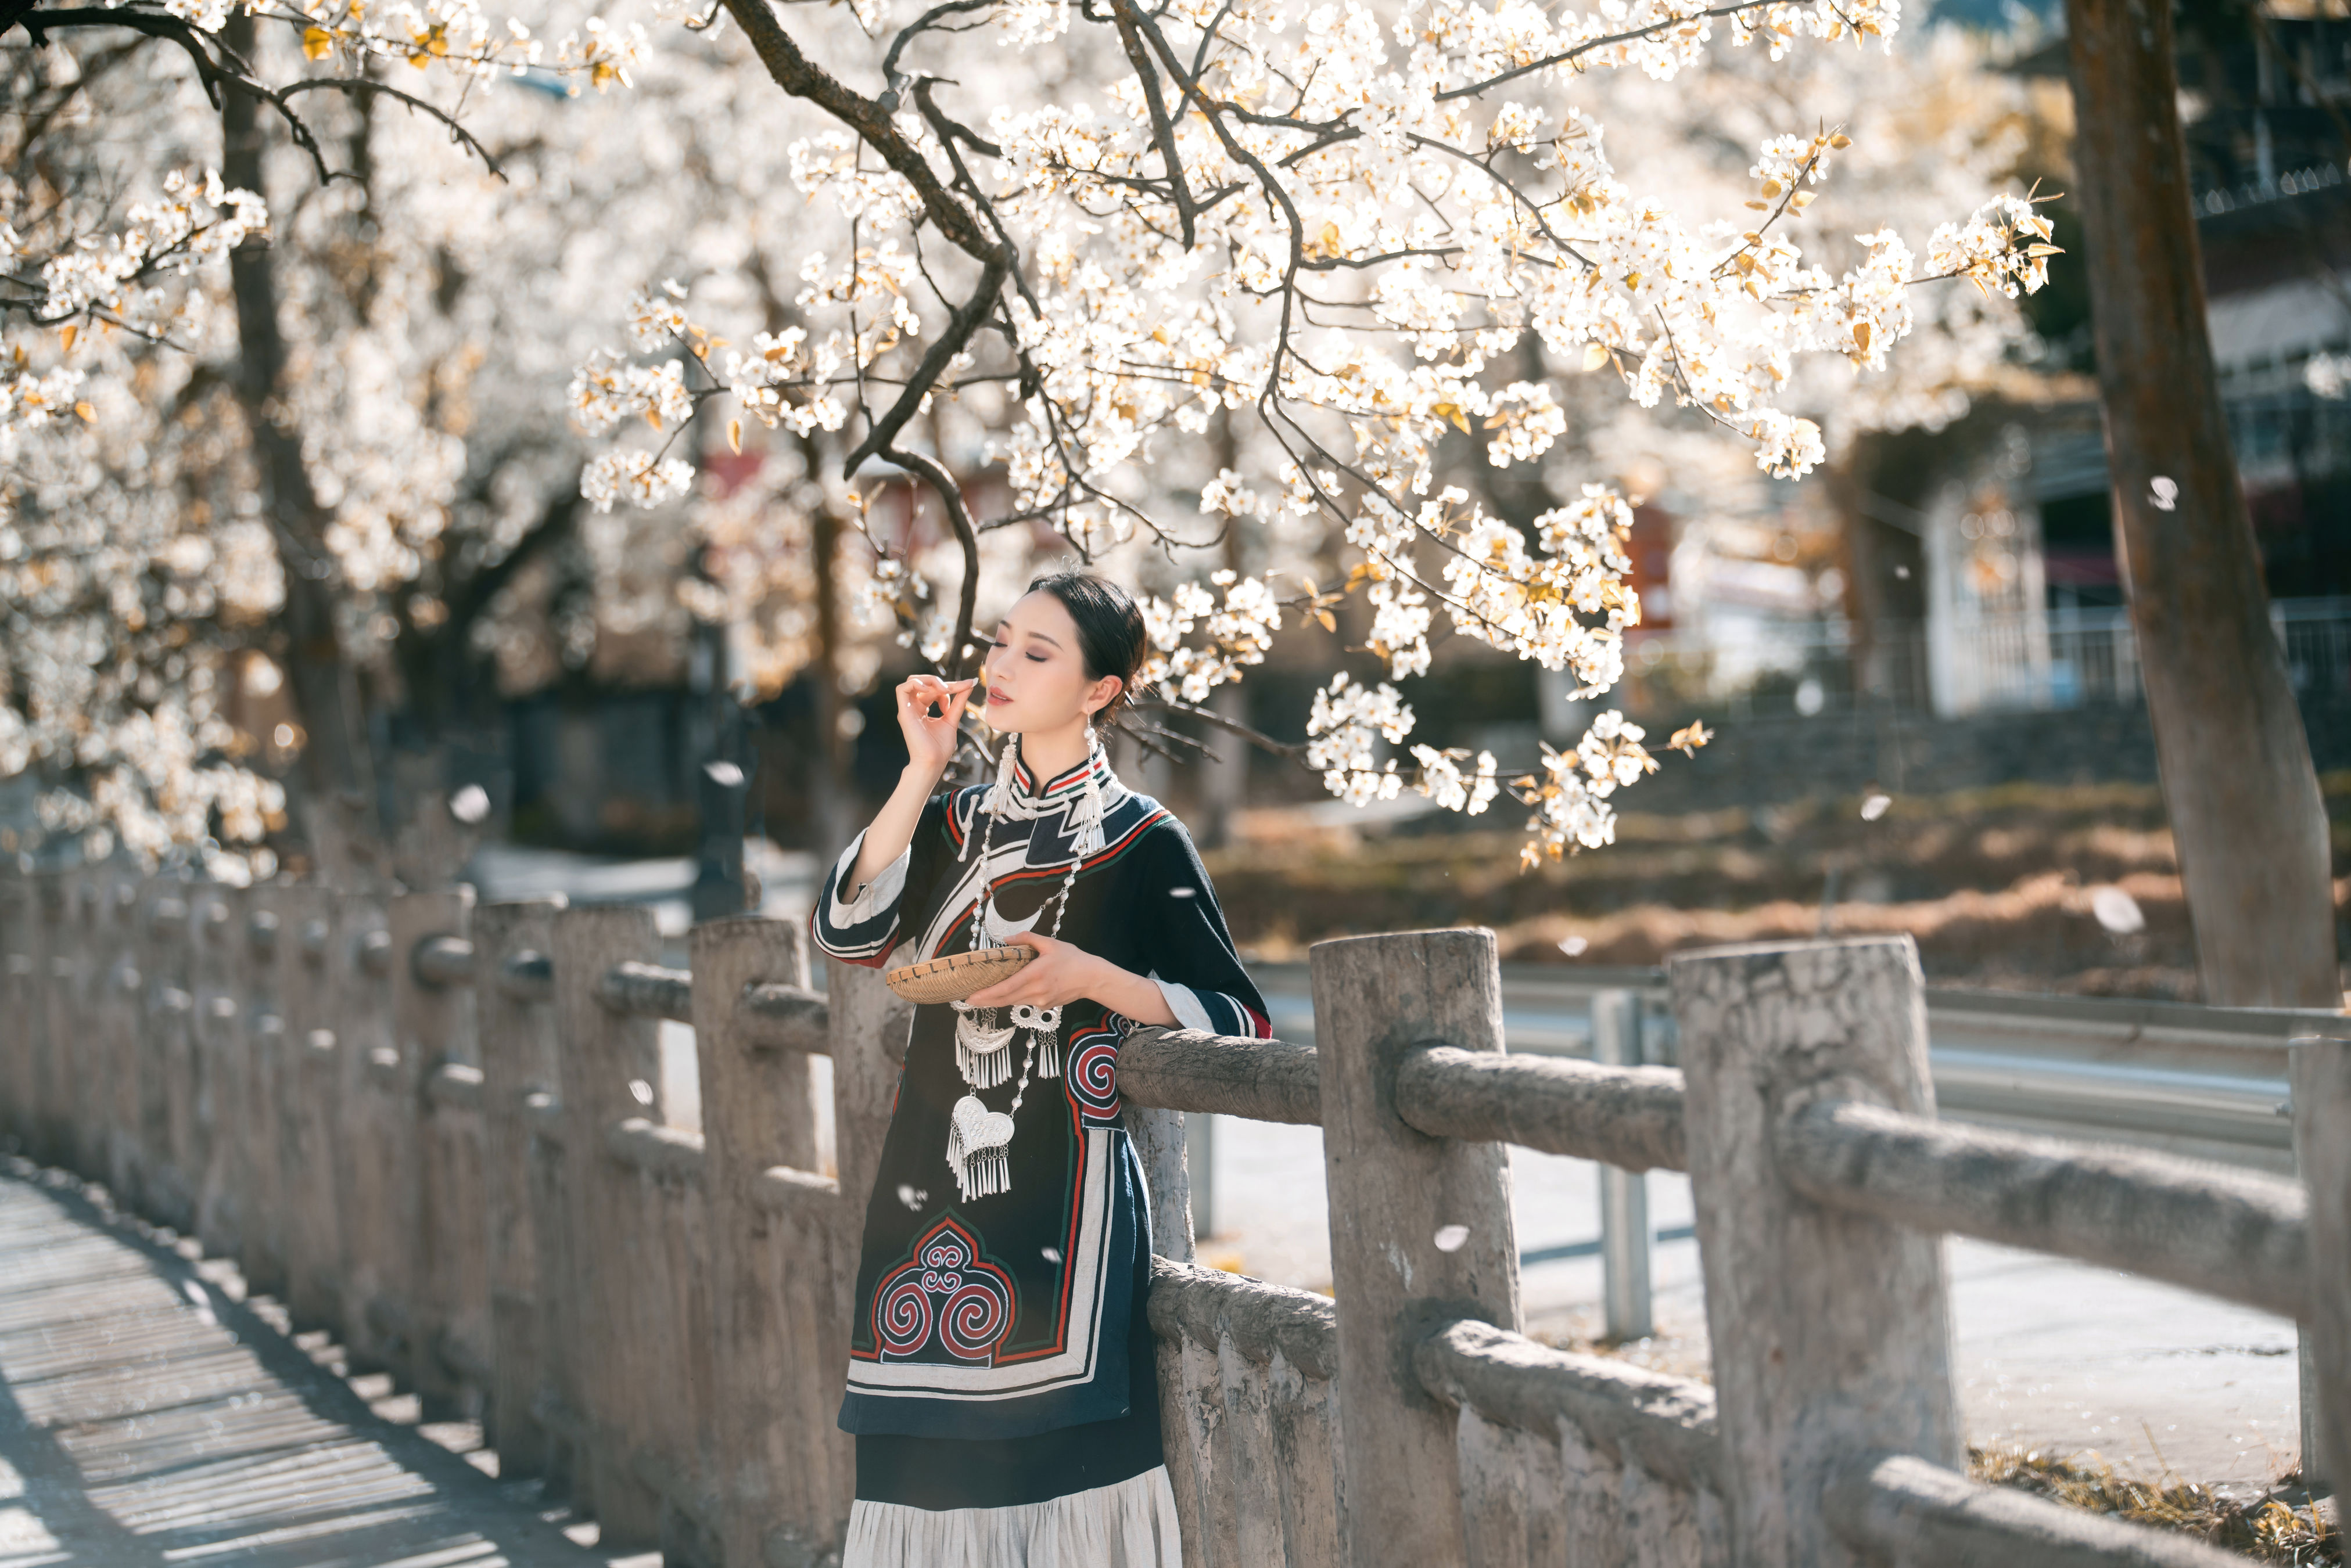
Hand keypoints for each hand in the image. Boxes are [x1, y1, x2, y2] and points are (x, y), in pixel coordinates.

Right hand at [895, 672, 975, 776]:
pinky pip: (902, 689)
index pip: (934, 690)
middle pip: (925, 683)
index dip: (951, 685)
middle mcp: (914, 708)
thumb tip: (969, 685)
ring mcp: (908, 709)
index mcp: (923, 710)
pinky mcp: (904, 712)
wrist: (933, 762)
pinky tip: (930, 690)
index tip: (967, 686)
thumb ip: (959, 702)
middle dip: (943, 683)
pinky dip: (916, 683)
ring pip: (913, 681)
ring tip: (945, 690)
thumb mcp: (952, 719)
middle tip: (957, 689)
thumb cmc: (940, 747)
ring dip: (930, 680)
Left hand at [963, 930, 1107, 1010]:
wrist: (1092, 978)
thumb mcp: (1050, 943)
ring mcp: (1040, 1001)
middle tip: (968, 999)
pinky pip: (1024, 1002)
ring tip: (983, 996)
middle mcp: (1036, 991)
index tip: (970, 997)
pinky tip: (1007, 993)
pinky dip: (1013, 998)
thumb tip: (1006, 939)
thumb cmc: (1073, 959)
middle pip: (1004, 1000)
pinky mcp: (1045, 1006)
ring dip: (997, 1000)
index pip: (1004, 989)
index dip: (985, 995)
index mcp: (1035, 975)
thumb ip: (1027, 939)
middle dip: (985, 1001)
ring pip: (1013, 1002)